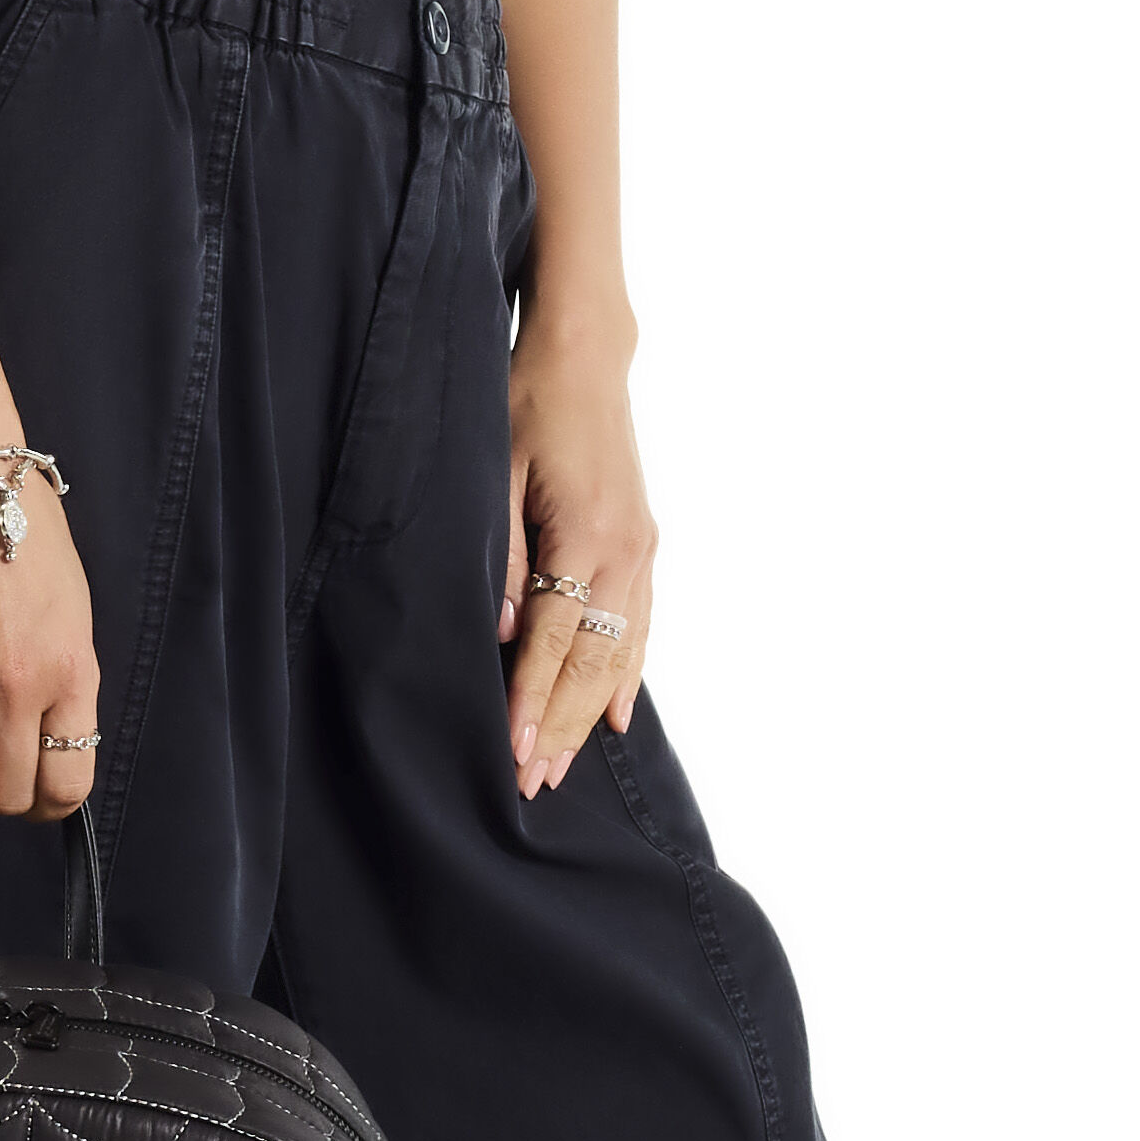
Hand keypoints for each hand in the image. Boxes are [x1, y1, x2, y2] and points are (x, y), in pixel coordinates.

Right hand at [0, 454, 104, 832]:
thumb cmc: (28, 540)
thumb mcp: (75, 616)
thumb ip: (66, 683)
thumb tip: (45, 744)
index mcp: (70, 672)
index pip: (70, 783)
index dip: (54, 802)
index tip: (41, 790)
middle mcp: (17, 688)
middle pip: (16, 797)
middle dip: (11, 802)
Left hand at [500, 336, 653, 798]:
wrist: (585, 356)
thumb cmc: (526, 402)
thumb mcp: (494, 471)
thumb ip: (502, 556)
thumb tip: (507, 633)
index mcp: (586, 534)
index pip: (554, 641)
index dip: (532, 702)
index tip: (514, 755)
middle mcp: (625, 551)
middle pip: (594, 662)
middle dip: (562, 726)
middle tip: (534, 783)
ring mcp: (642, 551)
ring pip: (621, 654)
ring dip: (592, 713)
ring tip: (565, 764)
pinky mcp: (645, 545)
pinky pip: (642, 628)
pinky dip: (630, 676)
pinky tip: (620, 716)